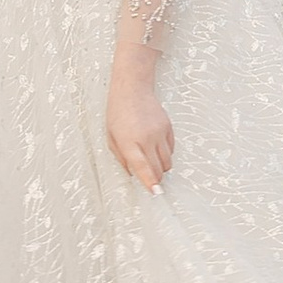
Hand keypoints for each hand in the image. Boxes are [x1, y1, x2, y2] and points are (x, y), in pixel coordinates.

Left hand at [106, 41, 173, 190]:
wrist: (132, 89)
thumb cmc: (118, 113)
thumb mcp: (111, 137)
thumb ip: (121, 158)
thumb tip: (132, 174)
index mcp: (129, 142)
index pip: (142, 167)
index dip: (150, 182)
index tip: (156, 193)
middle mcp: (146, 139)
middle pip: (158, 168)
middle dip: (156, 178)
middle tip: (151, 181)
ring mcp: (159, 132)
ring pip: (167, 161)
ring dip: (161, 167)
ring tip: (151, 160)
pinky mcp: (168, 127)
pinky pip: (171, 149)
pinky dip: (165, 153)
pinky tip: (155, 146)